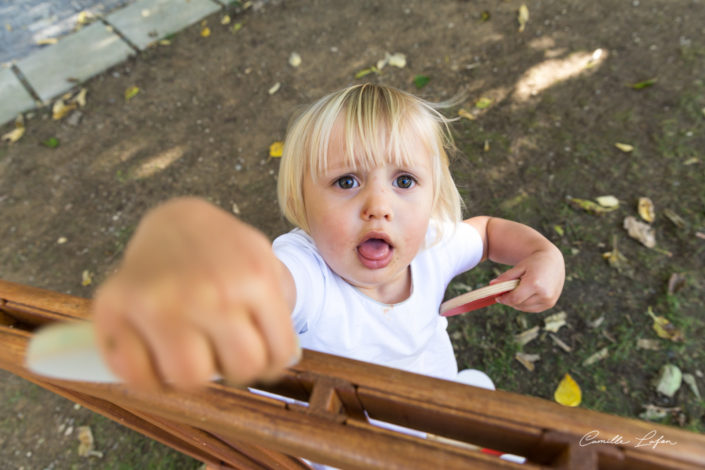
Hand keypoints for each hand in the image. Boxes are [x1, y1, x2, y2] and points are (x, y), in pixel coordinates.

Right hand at [92, 198, 299, 390]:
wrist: (176, 222)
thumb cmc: (226, 252)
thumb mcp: (267, 265)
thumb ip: (282, 308)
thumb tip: (286, 358)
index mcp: (254, 279)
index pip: (278, 356)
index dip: (271, 361)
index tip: (259, 351)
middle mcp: (209, 291)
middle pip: (239, 370)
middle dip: (236, 367)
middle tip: (224, 349)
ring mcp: (159, 301)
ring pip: (189, 379)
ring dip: (194, 375)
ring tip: (193, 353)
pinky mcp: (115, 308)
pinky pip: (135, 375)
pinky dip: (148, 379)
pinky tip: (158, 359)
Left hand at [491, 245, 564, 312]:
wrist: (553, 261)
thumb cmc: (534, 262)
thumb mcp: (519, 267)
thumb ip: (505, 278)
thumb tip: (491, 285)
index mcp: (535, 284)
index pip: (514, 298)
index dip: (504, 299)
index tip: (497, 297)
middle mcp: (544, 294)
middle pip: (519, 304)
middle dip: (510, 300)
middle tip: (505, 292)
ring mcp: (548, 300)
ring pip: (525, 308)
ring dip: (517, 302)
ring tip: (518, 290)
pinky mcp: (550, 304)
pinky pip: (532, 308)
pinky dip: (525, 304)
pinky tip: (525, 294)